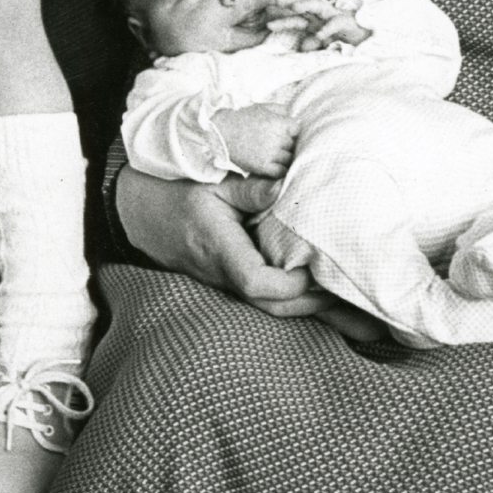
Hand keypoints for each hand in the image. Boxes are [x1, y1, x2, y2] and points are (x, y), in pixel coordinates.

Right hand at [116, 167, 330, 316]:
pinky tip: (327, 299)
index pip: (257, 283)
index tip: (312, 267)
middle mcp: (224, 275)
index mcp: (220, 250)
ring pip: (272, 309)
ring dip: (311, 307)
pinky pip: (267, 299)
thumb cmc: (178, 194)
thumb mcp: (211, 183)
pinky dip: (298, 300)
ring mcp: (228, 283)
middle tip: (348, 289)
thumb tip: (284, 184)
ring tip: (349, 302)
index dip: (289, 282)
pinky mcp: (233, 282)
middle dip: (314, 304)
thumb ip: (249, 188)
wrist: (143, 214)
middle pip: (272, 307)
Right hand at [220, 103, 296, 176]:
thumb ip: (281, 109)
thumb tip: (294, 118)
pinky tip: (275, 164)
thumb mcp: (262, 107)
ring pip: (289, 158)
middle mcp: (276, 139)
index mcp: (277, 123)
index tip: (285, 132)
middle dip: (287, 142)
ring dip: (284, 155)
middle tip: (277, 142)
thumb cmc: (242, 119)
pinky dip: (281, 169)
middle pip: (293, 144)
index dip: (291, 130)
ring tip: (274, 153)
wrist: (221, 134)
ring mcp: (270, 154)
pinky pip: (281, 171)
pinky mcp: (263, 167)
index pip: (297, 129)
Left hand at [266, 0, 368, 51]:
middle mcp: (322, 15)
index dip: (282, 13)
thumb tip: (302, 48)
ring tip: (294, 7)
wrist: (367, 34)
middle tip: (275, 0)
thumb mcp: (325, 41)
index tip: (266, 12)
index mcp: (316, 20)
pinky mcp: (346, 22)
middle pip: (304, 6)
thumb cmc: (344, 36)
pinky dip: (327, 29)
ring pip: (318, 6)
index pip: (297, 15)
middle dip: (289, 2)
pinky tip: (319, 35)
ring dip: (306, 4)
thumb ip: (313, 43)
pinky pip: (335, 23)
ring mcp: (333, 16)